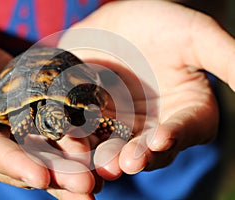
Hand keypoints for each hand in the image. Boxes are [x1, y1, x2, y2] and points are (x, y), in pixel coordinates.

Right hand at [0, 29, 96, 198]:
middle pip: (26, 161)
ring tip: (103, 175)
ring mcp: (15, 132)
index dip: (13, 165)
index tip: (40, 177)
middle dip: (57, 175)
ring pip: (48, 149)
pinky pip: (56, 125)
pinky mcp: (33, 115)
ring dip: (75, 161)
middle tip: (87, 189)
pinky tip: (101, 141)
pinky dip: (78, 133)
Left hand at [63, 0, 234, 179]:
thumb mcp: (195, 36)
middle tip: (127, 162)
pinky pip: (88, 135)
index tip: (164, 137)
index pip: (186, 129)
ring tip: (102, 163)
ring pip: (116, 148)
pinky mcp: (95, 121)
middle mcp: (156, 126)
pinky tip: (74, 146)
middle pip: (149, 148)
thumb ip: (225, 59)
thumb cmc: (160, 24)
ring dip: (108, 157)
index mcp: (186, 111)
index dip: (176, 134)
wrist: (116, 23)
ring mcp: (123, 126)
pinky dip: (82, 143)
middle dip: (139, 156)